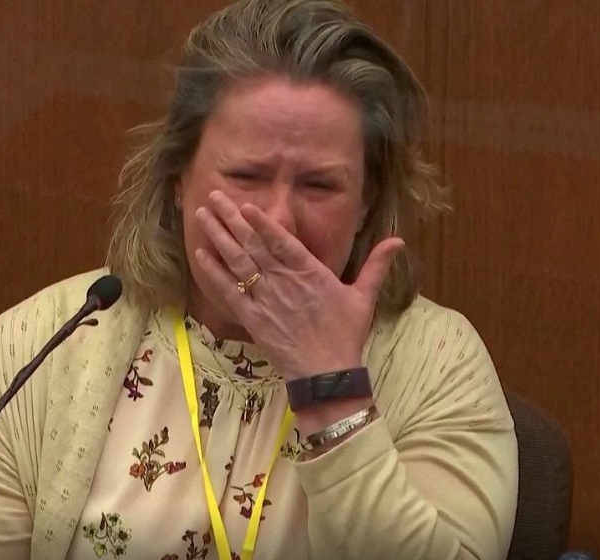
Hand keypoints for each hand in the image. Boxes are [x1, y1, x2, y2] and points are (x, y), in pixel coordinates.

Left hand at [193, 190, 403, 379]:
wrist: (326, 373)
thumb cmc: (345, 334)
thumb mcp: (364, 297)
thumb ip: (376, 265)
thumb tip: (399, 240)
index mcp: (310, 272)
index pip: (281, 240)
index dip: (262, 221)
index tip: (245, 204)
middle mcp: (283, 281)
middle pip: (252, 244)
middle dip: (231, 219)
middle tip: (213, 196)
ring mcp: (265, 299)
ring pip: (237, 262)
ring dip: (218, 237)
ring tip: (201, 215)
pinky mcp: (252, 318)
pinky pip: (228, 291)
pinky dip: (213, 272)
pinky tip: (200, 254)